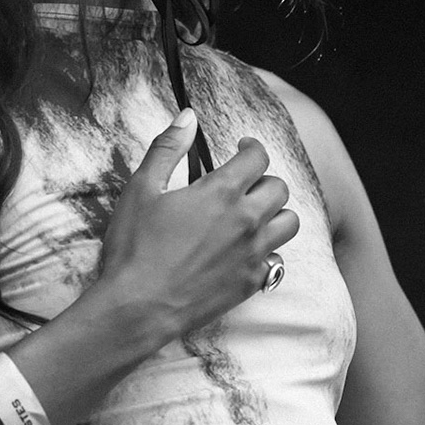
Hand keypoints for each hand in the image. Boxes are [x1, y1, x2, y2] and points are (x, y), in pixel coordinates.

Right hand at [95, 110, 299, 339]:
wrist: (138, 308)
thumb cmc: (135, 248)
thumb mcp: (142, 189)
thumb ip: (167, 148)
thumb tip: (187, 117)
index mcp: (222, 192)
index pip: (258, 157)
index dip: (251, 148)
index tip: (241, 149)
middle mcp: (247, 221)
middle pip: (279, 188)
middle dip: (263, 179)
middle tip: (243, 184)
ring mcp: (253, 254)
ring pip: (289, 223)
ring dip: (275, 213)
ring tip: (252, 215)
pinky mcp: (251, 282)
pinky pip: (278, 260)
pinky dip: (268, 251)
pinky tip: (246, 251)